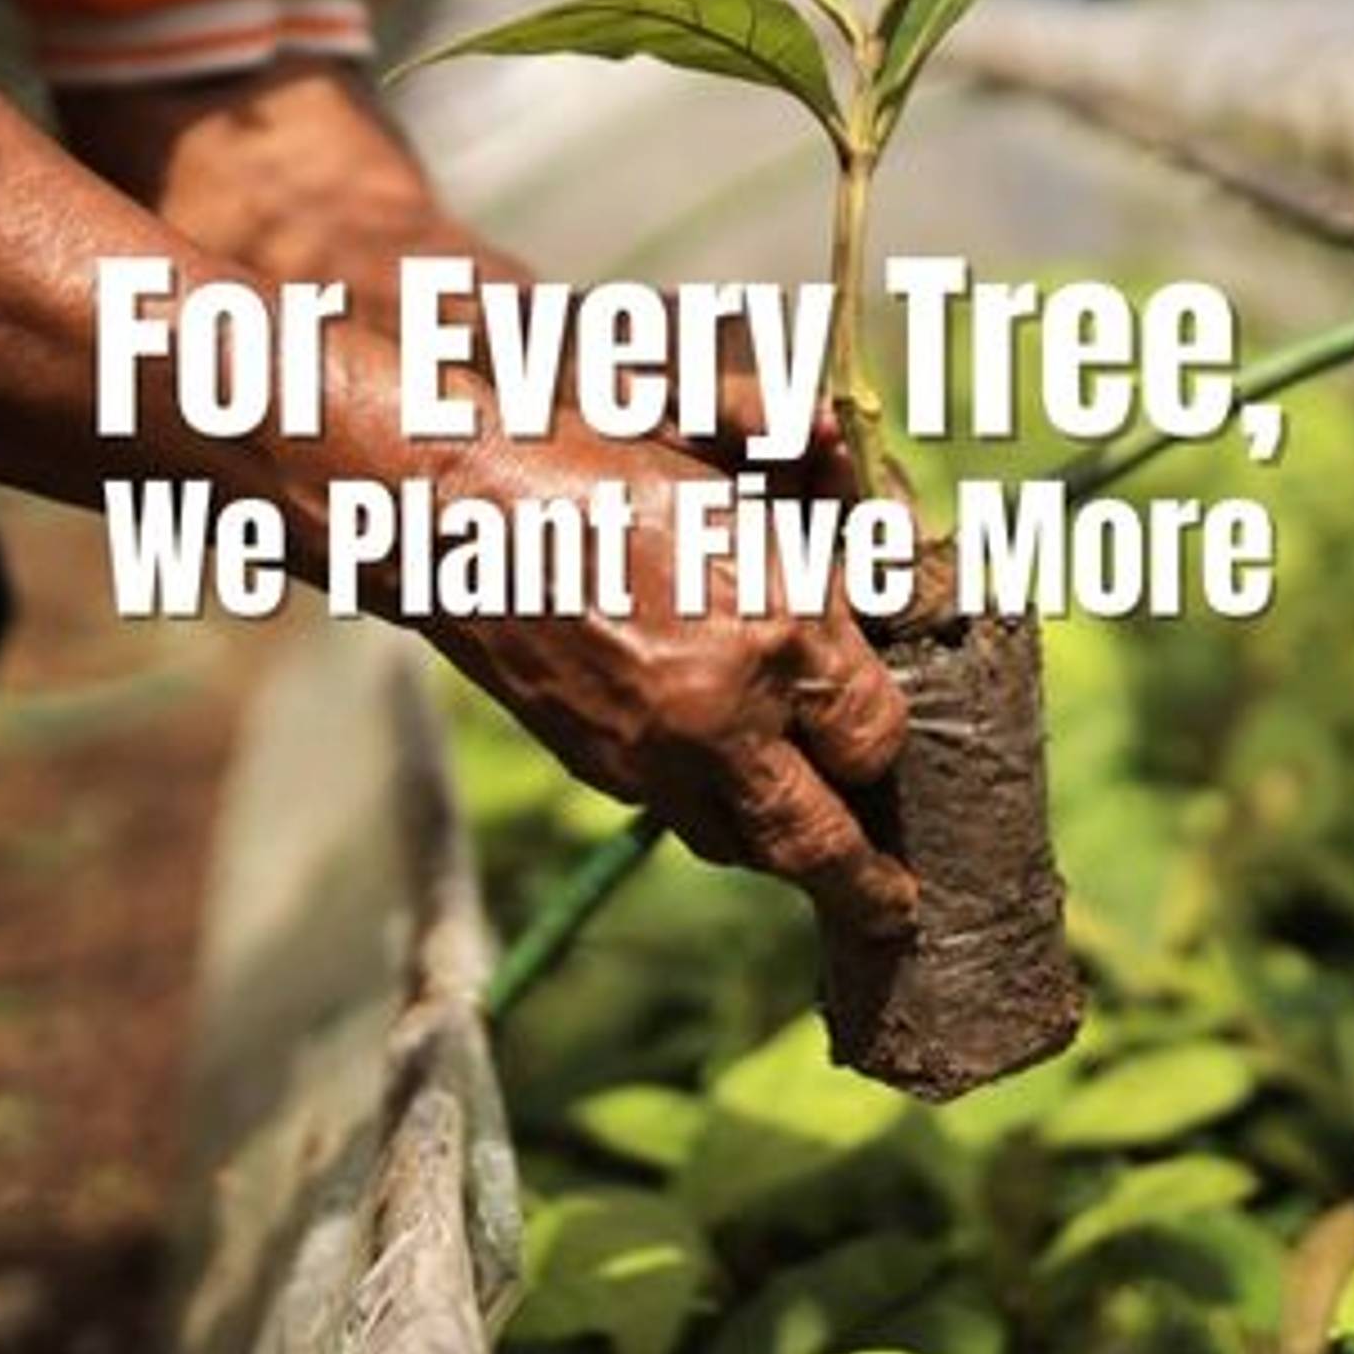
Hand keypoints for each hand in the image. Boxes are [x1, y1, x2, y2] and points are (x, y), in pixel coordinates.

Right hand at [429, 414, 914, 937]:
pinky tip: (723, 779)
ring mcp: (655, 752)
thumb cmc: (593, 462)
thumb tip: (857, 473)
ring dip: (782, 847)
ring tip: (817, 853)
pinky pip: (677, 814)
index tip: (881, 735)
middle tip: (897, 906)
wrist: (457, 514)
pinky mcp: (599, 768)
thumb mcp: (719, 447)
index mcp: (777, 623)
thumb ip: (799, 467)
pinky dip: (710, 810)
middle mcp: (725, 708)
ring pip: (744, 847)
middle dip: (865, 883)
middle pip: (820, 841)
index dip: (884, 738)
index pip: (874, 734)